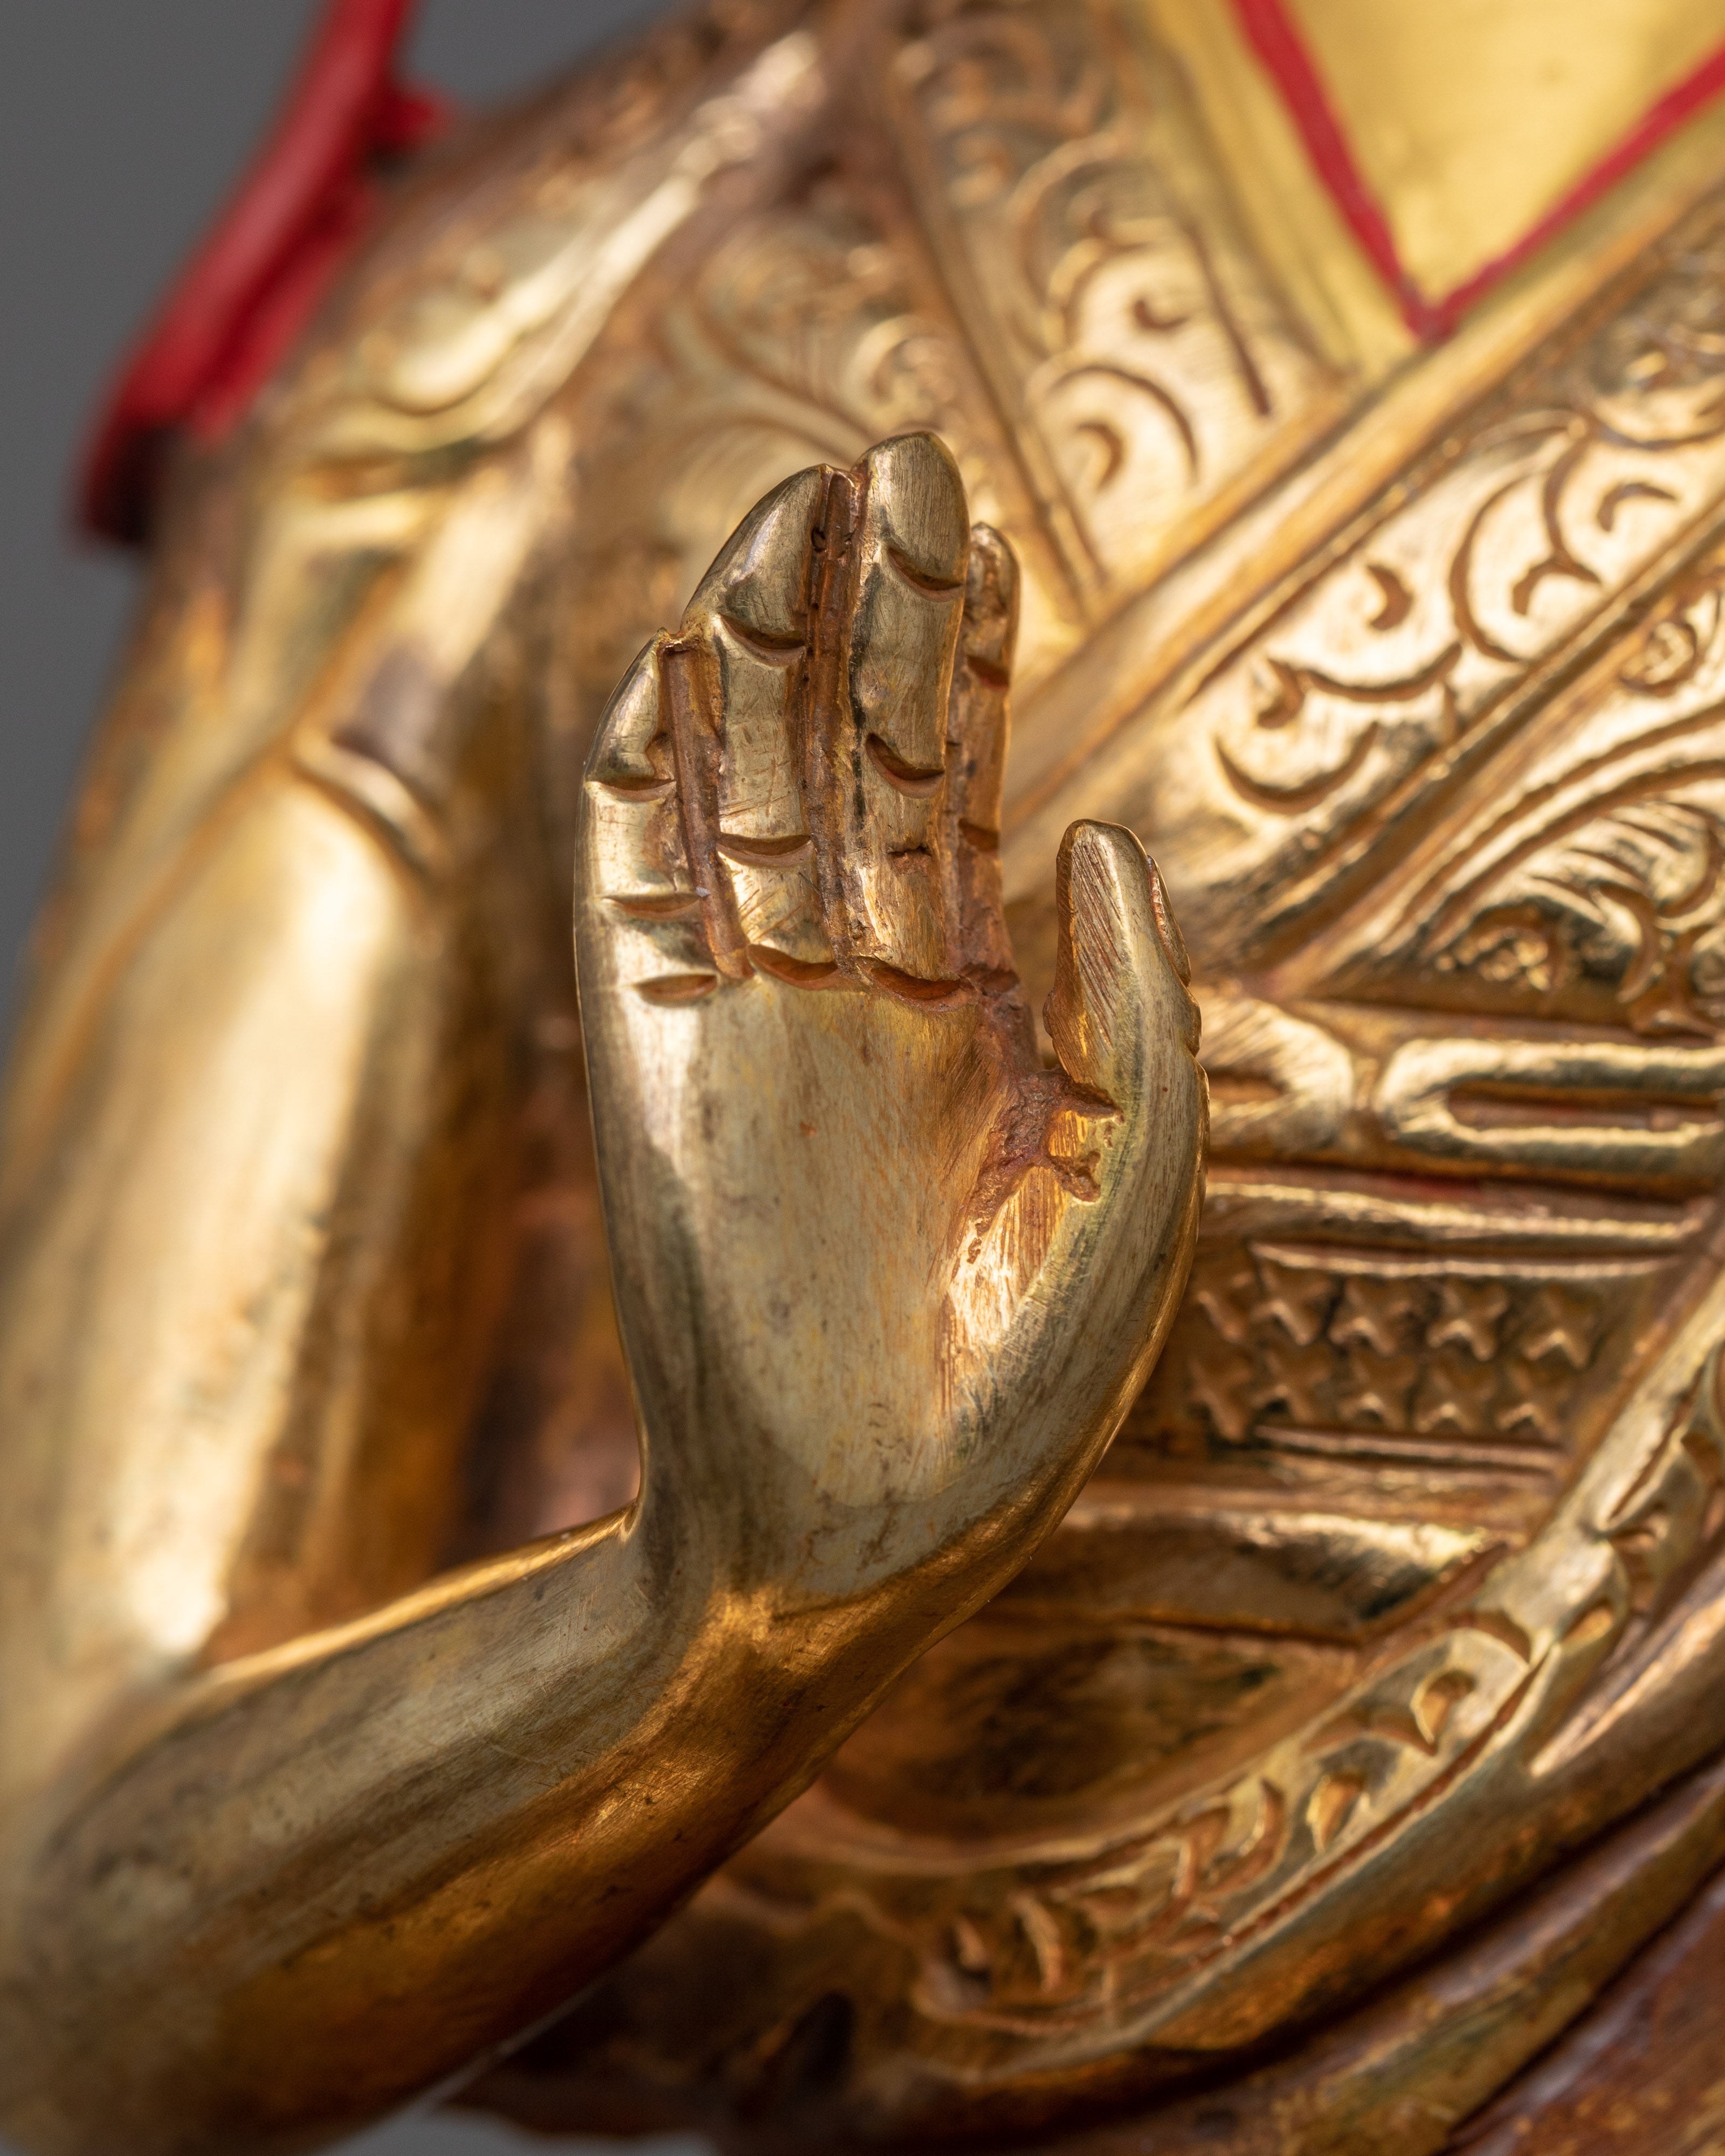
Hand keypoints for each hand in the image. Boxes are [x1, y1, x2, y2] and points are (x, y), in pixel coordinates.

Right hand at [575, 435, 1204, 1616]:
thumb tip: (1109, 833)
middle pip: (848, 753)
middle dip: (872, 608)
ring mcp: (736, 1018)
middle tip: (898, 454)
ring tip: (793, 506)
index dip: (966, 652)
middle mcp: (847, 991)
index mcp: (966, 1013)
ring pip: (734, 788)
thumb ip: (1135, 1013)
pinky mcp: (642, 1071)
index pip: (956, 785)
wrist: (851, 1543)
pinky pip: (621, 888)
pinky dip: (638, 777)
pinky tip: (673, 666)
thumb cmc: (1006, 1405)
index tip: (978, 524)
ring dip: (757, 650)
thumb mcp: (1134, 1195)